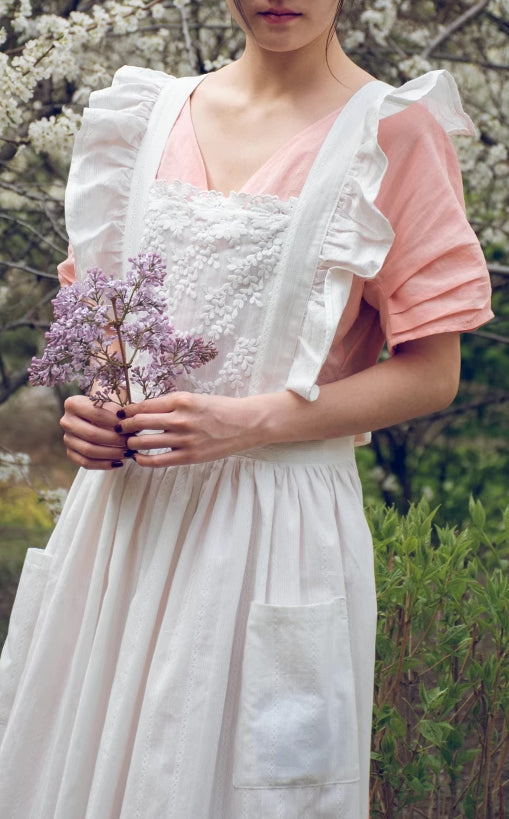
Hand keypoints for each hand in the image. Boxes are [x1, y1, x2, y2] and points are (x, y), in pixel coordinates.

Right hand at [60, 395, 130, 469]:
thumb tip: (134, 427)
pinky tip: (118, 463)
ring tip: (127, 453)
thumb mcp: (112, 406)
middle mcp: (66, 421)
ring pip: (89, 450)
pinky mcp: (70, 453)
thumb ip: (121, 414)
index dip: (115, 422)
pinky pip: (86, 463)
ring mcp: (67, 438)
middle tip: (130, 443)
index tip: (129, 427)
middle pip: (92, 434)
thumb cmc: (108, 410)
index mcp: (73, 404)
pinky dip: (104, 464)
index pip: (96, 414)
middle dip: (115, 440)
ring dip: (111, 454)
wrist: (95, 418)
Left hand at [115, 392, 269, 467]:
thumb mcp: (193, 398)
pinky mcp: (189, 456)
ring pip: (144, 442)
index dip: (126, 411)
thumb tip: (141, 411)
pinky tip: (138, 458)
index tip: (119, 414)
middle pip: (138, 423)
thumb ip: (169, 404)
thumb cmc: (218, 409)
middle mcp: (180, 418)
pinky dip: (143, 459)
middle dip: (123, 426)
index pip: (143, 406)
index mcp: (180, 400)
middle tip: (117, 429)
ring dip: (131, 443)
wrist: (245, 423)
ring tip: (127, 443)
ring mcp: (184, 439)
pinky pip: (157, 460)